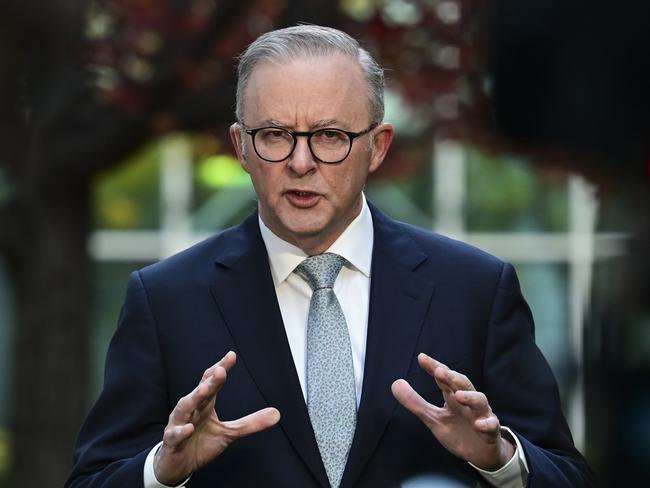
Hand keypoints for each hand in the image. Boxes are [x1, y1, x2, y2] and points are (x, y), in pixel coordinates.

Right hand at [154, 351, 280, 484]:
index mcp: (205, 405)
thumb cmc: (201, 444)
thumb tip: (277, 414)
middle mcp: (191, 410)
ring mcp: (179, 424)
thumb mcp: (229, 433)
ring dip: (194, 398)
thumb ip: (251, 423)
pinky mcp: (172, 441)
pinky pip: (175, 434)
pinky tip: (189, 428)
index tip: (232, 355)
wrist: (178, 465)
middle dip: (211, 381)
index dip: (221, 368)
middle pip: (200, 391)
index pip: (212, 381)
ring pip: (184, 407)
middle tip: (221, 370)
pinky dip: (181, 431)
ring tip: (204, 390)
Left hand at [391, 353, 514, 470]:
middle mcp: (468, 402)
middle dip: (452, 377)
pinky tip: (479, 424)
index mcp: (453, 397)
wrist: (480, 455)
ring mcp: (481, 415)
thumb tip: (395, 383)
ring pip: (480, 401)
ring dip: (470, 397)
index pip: (444, 378)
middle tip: (439, 371)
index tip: (421, 357)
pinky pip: (491, 426)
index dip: (434, 367)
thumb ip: (415, 402)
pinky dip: (487, 424)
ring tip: (458, 395)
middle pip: (462, 384)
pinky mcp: (490, 432)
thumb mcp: (433, 418)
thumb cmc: (458, 432)